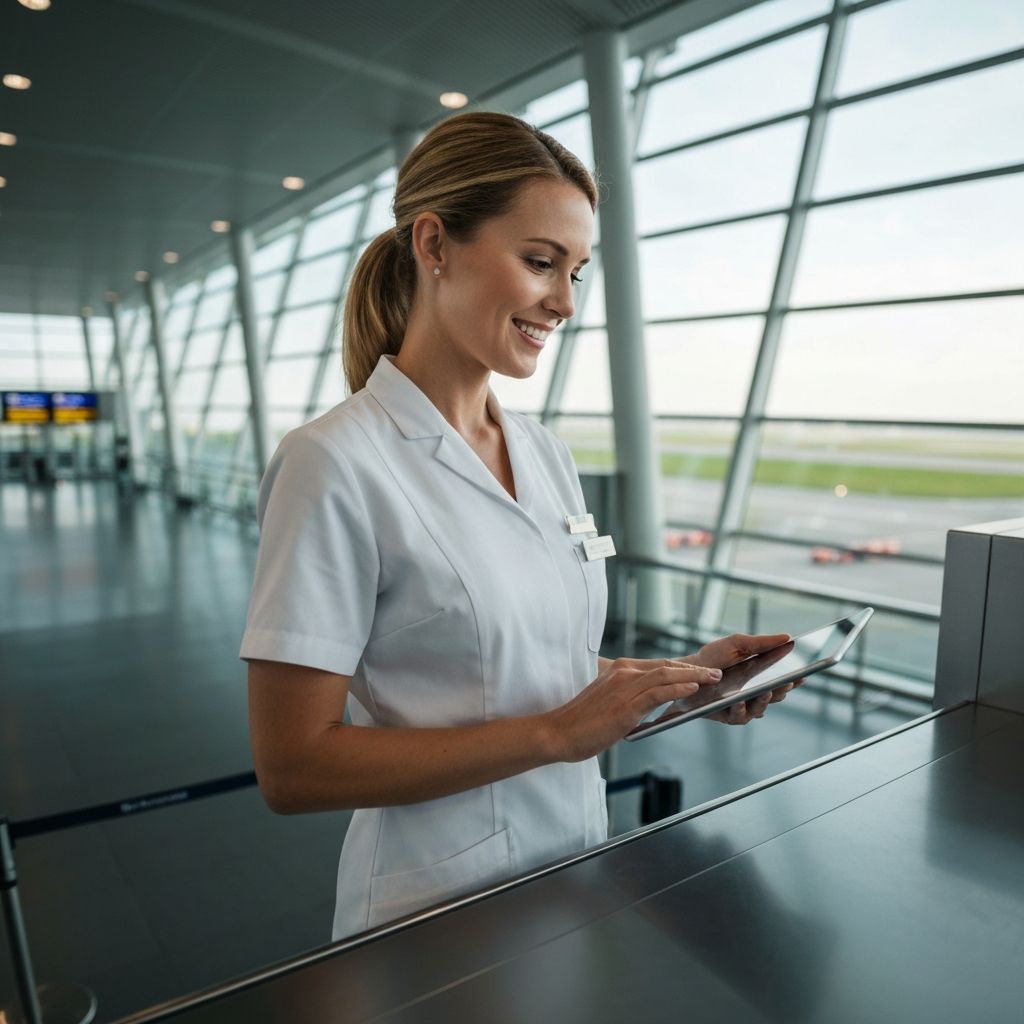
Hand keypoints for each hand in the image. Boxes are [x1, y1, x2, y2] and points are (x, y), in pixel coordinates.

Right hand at [546, 658, 724, 762]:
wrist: (559, 732)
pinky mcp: (626, 705)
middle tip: (715, 673)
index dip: (682, 668)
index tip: (700, 672)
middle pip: (666, 666)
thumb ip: (629, 698)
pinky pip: (658, 692)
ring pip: (666, 675)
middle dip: (694, 669)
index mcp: (618, 670)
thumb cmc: (581, 722)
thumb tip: (650, 706)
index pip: (657, 665)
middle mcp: (623, 673)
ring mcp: (624, 687)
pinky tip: (693, 690)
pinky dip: (678, 689)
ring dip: (693, 676)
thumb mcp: (608, 702)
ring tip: (712, 679)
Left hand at [679, 632, 803, 726]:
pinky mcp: (725, 715)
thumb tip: (788, 637)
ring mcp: (741, 706)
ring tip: (767, 690)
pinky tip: (740, 701)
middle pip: (775, 696)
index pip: (783, 681)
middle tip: (787, 681)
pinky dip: (741, 710)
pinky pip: (738, 717)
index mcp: (760, 678)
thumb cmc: (714, 656)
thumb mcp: (737, 643)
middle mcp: (754, 695)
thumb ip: (761, 642)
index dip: (794, 680)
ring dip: (765, 701)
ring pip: (760, 709)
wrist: (688, 669)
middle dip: (783, 689)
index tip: (803, 674)